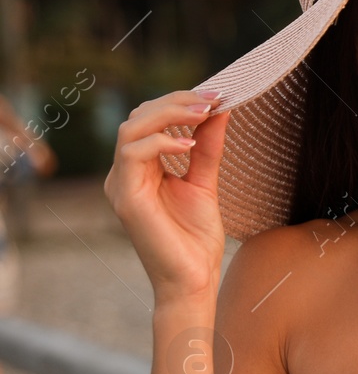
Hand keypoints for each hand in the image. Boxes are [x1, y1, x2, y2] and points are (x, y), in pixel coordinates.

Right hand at [103, 90, 230, 301]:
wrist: (192, 278)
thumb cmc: (195, 238)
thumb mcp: (205, 181)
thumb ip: (207, 147)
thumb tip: (219, 109)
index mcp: (141, 168)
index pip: (150, 120)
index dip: (180, 102)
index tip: (216, 94)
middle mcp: (125, 173)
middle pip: (138, 118)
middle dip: (176, 102)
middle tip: (212, 98)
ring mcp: (121, 184)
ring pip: (131, 129)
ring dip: (169, 114)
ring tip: (204, 113)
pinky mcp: (125, 197)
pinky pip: (132, 155)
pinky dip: (161, 142)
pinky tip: (189, 145)